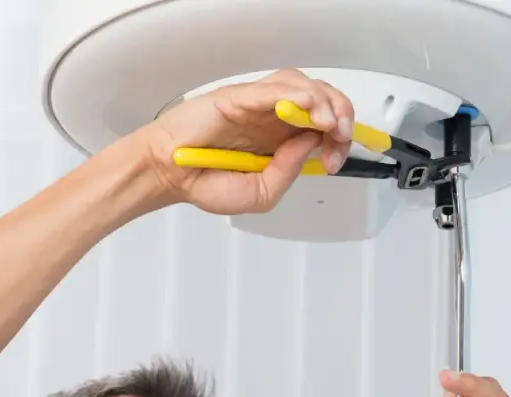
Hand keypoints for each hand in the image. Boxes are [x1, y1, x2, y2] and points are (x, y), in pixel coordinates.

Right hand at [140, 69, 353, 213]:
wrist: (170, 174)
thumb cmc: (207, 182)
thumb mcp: (260, 196)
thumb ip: (287, 173)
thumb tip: (308, 143)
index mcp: (282, 141)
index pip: (324, 128)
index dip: (338, 140)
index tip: (334, 161)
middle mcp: (274, 119)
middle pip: (321, 101)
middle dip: (340, 116)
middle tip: (340, 136)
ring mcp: (258, 105)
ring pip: (302, 87)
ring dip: (323, 102)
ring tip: (327, 123)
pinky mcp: (239, 97)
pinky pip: (273, 88)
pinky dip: (295, 93)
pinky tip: (307, 106)